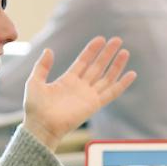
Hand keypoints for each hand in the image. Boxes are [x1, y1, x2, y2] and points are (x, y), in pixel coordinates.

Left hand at [22, 37, 135, 151]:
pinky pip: (111, 93)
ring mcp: (88, 95)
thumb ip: (42, 66)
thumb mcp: (35, 82)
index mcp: (68, 80)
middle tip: (117, 40)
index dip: (92, 50)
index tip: (101, 39)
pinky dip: (122, 84)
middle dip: (107, 53)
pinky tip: (131, 74)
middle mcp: (80, 87)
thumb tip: (49, 50)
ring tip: (125, 52)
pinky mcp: (94, 104)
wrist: (41, 126)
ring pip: (107, 77)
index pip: (83, 61)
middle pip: (98, 66)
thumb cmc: (35, 108)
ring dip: (116, 65)